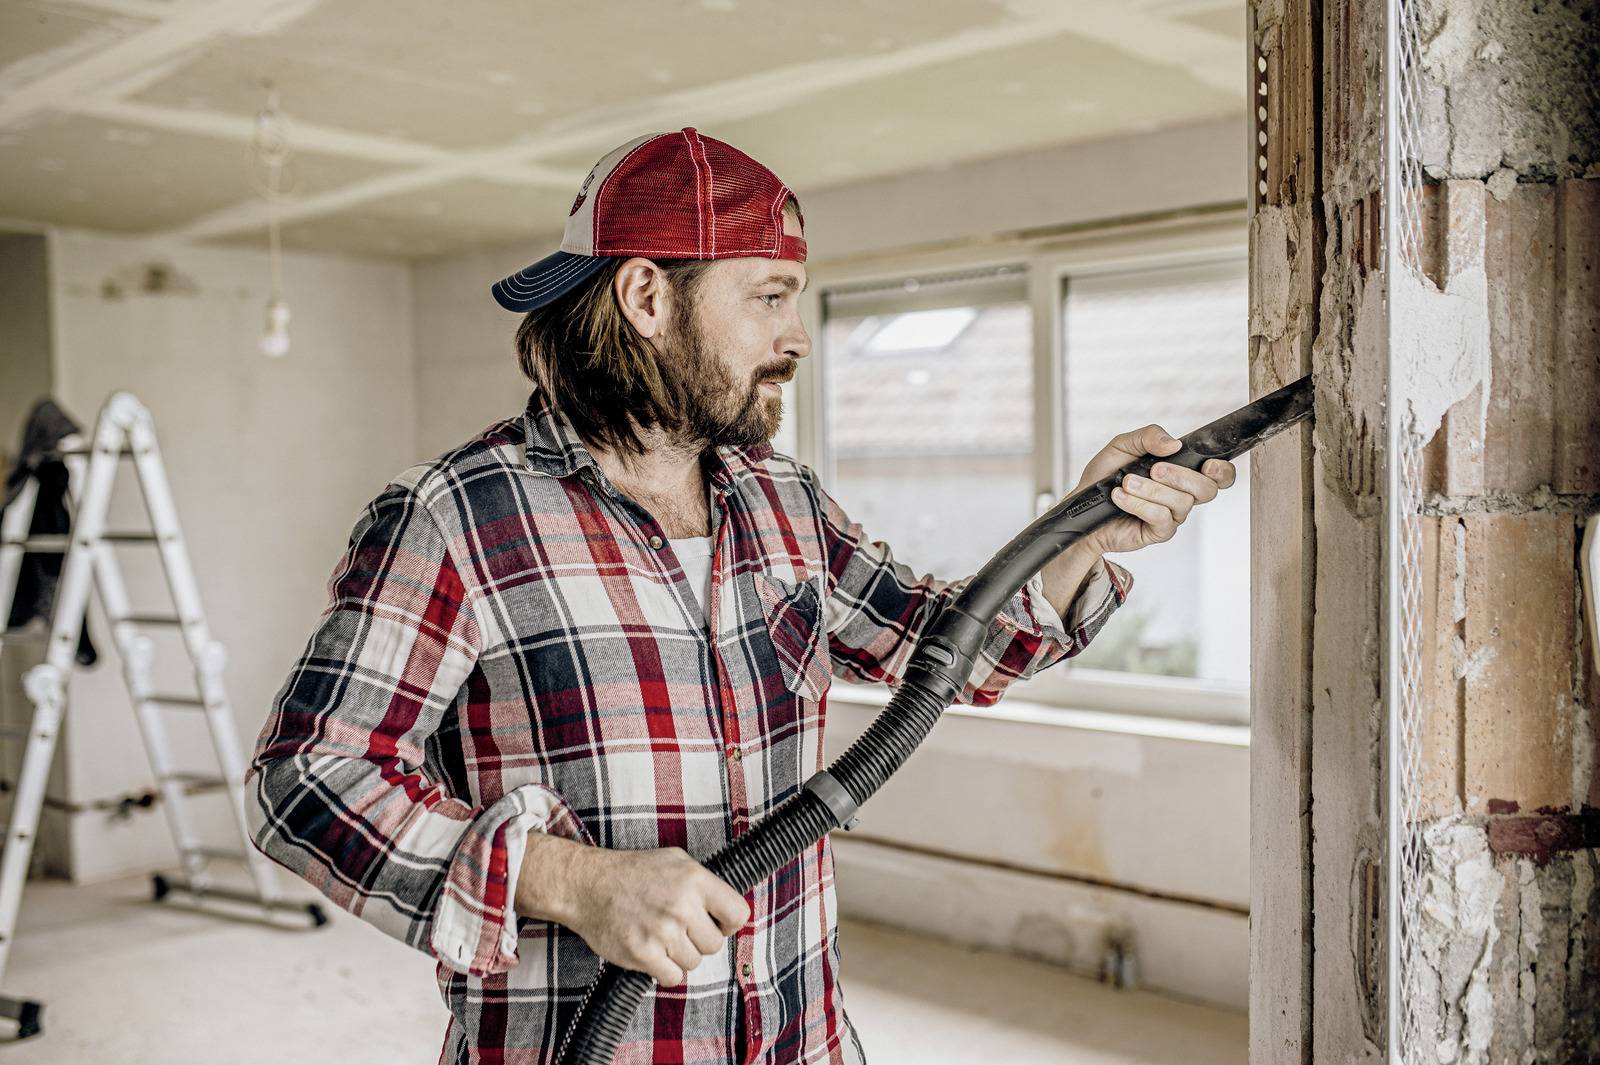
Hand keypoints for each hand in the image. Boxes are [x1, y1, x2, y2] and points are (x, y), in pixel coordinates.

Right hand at [517, 834, 749, 986]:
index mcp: (695, 880)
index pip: (739, 914)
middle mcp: (681, 906)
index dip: (728, 923)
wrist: (587, 885)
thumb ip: (705, 883)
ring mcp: (662, 932)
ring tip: (660, 936)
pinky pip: (672, 977)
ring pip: (693, 963)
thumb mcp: (676, 861)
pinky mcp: (643, 954)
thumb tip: (728, 909)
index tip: (716, 923)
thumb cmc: (633, 872)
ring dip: (679, 955)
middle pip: (714, 945)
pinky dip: (664, 970)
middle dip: (699, 940)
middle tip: (679, 929)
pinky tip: (652, 952)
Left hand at [1072, 424, 1236, 555]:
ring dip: (1152, 489)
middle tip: (1155, 469)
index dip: (1223, 471)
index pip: (1219, 475)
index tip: (1208, 464)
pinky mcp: (1157, 532)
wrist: (1083, 505)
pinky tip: (1120, 497)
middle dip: (1181, 476)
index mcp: (1181, 472)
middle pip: (1206, 489)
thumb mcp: (1123, 446)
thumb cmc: (1105, 476)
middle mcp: (1182, 495)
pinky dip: (1139, 504)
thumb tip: (1174, 444)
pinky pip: (1161, 518)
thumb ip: (1148, 437)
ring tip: (1126, 482)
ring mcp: (1172, 516)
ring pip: (1181, 503)